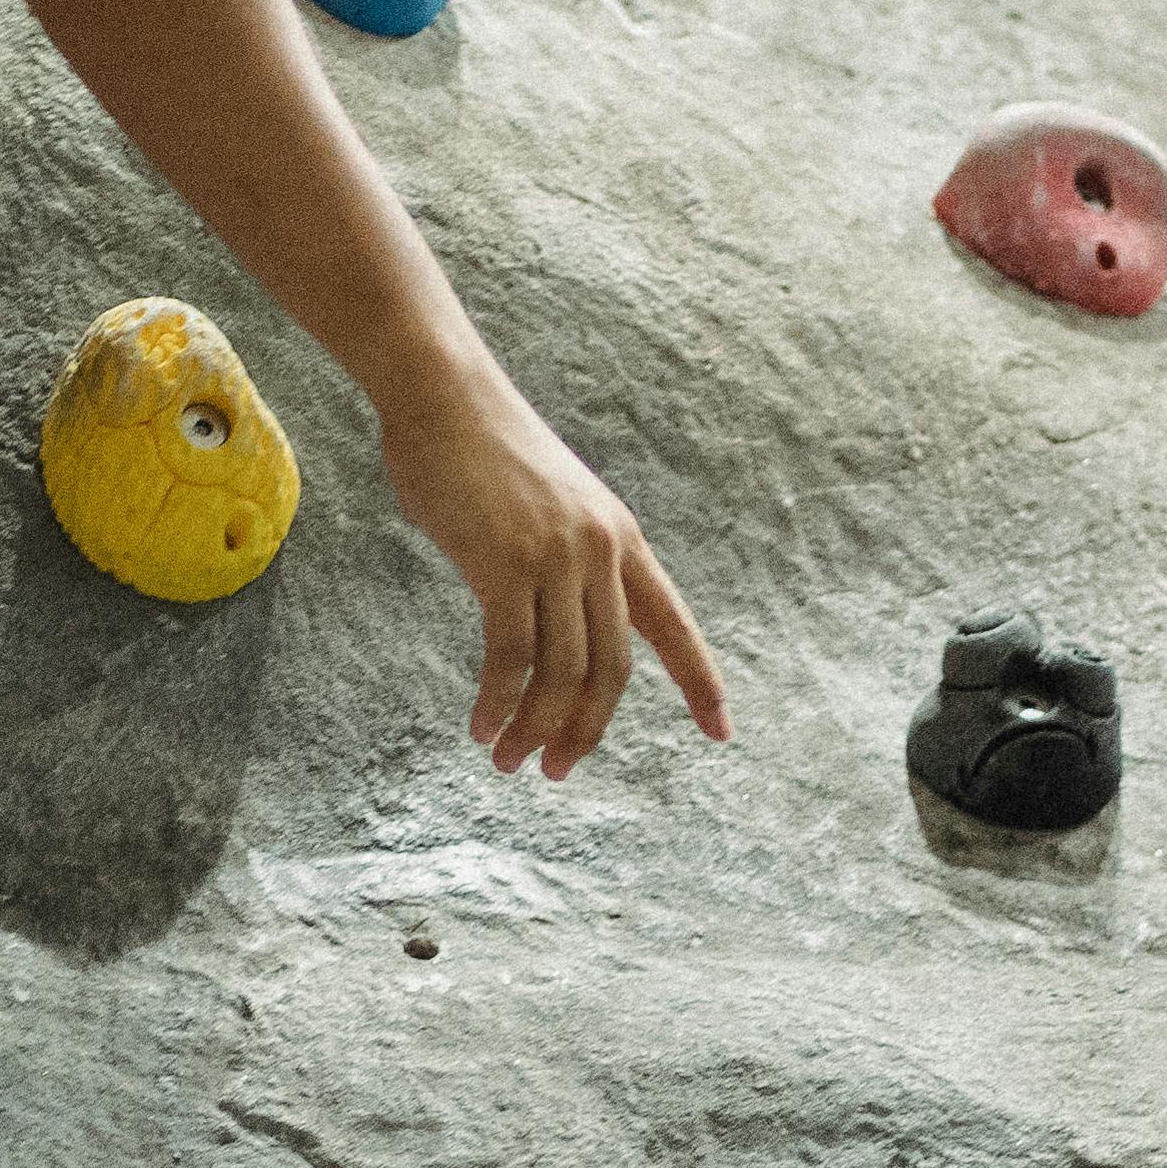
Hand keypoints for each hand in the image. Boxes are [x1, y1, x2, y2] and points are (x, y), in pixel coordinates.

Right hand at [378, 364, 727, 775]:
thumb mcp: (553, 508)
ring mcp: (556, 556)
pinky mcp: (504, 562)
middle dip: (586, 730)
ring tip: (508, 760)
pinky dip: (497, 701)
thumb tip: (559, 627)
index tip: (721, 731)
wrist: (445, 396)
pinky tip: (480, 726)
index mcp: (622, 540)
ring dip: (534, 728)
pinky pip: (510, 656)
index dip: (699, 682)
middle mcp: (601, 551)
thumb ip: (570, 563)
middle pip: (612, 670)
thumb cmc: (486, 453)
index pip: (674, 624)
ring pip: (561, 673)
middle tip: (555, 771)